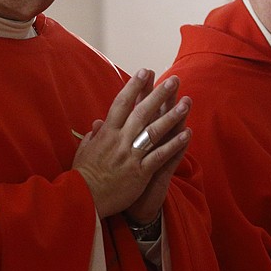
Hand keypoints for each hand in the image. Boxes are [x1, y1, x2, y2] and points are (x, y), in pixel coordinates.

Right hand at [73, 69, 191, 219]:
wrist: (83, 199)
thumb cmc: (82, 175)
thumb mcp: (84, 151)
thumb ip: (93, 135)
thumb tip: (98, 122)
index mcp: (106, 133)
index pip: (122, 103)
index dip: (134, 86)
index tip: (145, 71)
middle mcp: (120, 140)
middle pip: (142, 112)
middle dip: (159, 94)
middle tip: (174, 80)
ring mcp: (131, 156)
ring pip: (155, 131)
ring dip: (172, 115)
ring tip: (187, 102)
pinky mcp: (140, 172)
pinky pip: (160, 155)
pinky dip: (174, 144)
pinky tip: (187, 134)